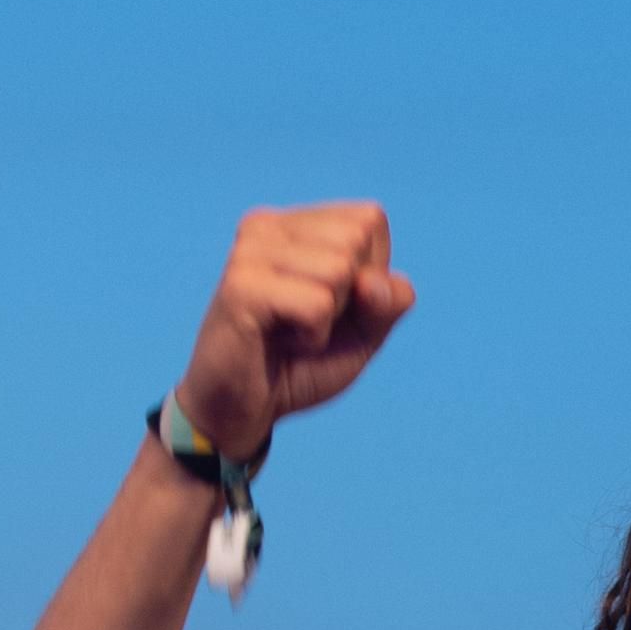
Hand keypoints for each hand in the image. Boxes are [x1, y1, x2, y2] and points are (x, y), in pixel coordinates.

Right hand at [174, 204, 414, 459]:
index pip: (371, 220)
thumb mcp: (365, 333)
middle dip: (349, 296)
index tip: (327, 303)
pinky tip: (279, 341)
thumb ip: (389, 302)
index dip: (371, 274)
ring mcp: (251, 250)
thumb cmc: (301, 364)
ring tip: (289, 331)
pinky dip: (312, 337)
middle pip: (356, 239)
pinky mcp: (241, 285)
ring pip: (339, 270)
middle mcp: (269, 225)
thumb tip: (375, 282)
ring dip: (327, 320)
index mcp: (296, 223)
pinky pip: (317, 305)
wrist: (242, 409)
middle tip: (304, 321)